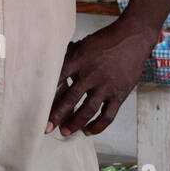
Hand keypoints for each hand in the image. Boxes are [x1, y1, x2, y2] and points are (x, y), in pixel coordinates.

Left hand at [46, 18, 156, 136]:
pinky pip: (107, 116)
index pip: (58, 79)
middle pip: (70, 98)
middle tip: (46, 128)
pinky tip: (87, 132)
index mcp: (79, 60)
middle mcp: (91, 74)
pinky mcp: (119, 94)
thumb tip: (51, 66)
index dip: (46, 93)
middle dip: (57, 115)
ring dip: (75, 124)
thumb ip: (68, 57)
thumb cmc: (104, 41)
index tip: (36, 106)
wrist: (132, 38)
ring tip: (64, 132)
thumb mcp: (83, 44)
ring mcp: (106, 86)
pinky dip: (97, 126)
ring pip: (88, 110)